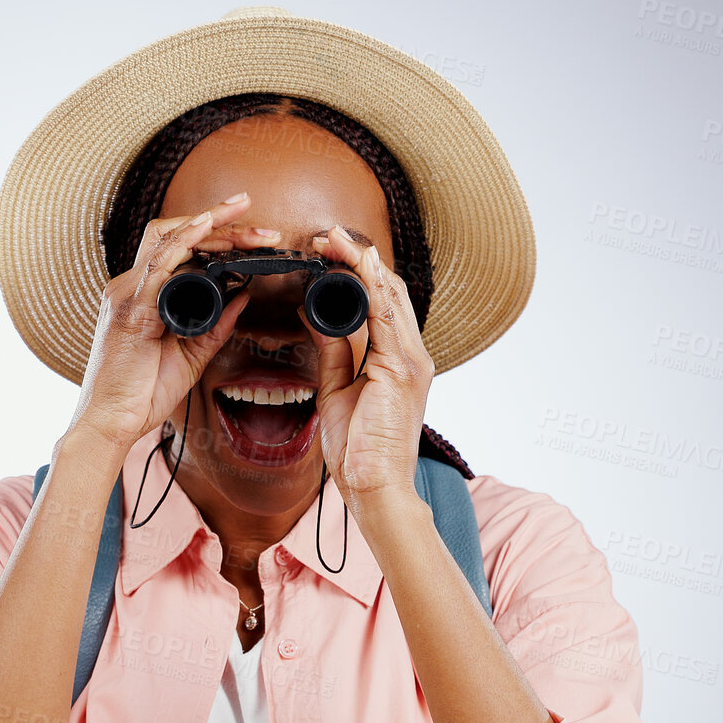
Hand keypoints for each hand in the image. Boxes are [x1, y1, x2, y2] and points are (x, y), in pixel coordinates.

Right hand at [64, 192, 282, 450]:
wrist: (111, 424)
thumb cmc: (141, 394)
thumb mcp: (191, 354)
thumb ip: (217, 325)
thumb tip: (243, 295)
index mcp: (141, 295)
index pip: (174, 246)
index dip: (210, 231)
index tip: (248, 226)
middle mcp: (129, 287)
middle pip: (172, 232)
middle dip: (215, 218)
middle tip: (251, 209)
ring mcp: (126, 295)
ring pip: (167, 240)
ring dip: (210, 225)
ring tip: (243, 214)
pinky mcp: (130, 311)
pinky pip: (158, 266)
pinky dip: (184, 242)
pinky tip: (206, 230)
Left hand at [307, 227, 433, 506]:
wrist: (374, 487)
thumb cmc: (357, 449)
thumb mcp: (337, 388)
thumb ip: (331, 351)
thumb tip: (310, 315)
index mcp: (399, 359)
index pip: (382, 301)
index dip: (357, 272)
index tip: (327, 252)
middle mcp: (412, 354)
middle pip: (388, 289)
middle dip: (356, 258)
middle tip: (324, 235)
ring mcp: (412, 360)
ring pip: (389, 294)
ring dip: (360, 262)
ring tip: (333, 238)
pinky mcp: (402, 369)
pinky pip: (386, 316)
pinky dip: (370, 285)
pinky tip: (356, 263)